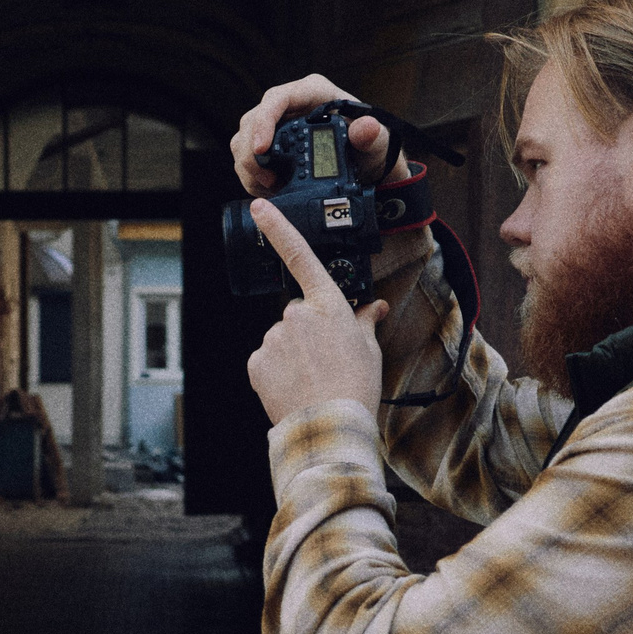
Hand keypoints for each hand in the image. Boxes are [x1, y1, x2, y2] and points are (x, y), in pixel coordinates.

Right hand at [230, 75, 409, 194]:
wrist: (364, 164)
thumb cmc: (368, 145)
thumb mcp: (374, 142)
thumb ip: (371, 135)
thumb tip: (366, 128)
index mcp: (312, 92)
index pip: (277, 98)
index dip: (263, 122)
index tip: (261, 149)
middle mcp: (290, 104)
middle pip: (253, 120)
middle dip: (251, 152)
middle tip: (266, 179)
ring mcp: (276, 123)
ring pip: (243, 138)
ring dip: (248, 166)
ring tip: (268, 186)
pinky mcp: (269, 142)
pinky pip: (246, 155)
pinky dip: (251, 174)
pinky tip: (266, 188)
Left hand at [245, 197, 390, 424]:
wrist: (330, 426)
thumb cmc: (356, 387)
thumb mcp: (369, 350)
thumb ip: (365, 321)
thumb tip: (375, 307)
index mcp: (327, 305)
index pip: (300, 256)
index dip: (278, 227)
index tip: (260, 207)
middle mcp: (295, 314)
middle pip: (297, 314)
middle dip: (308, 331)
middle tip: (326, 360)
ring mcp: (273, 338)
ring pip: (282, 339)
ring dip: (293, 353)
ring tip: (312, 379)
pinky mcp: (257, 362)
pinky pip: (267, 360)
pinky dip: (277, 372)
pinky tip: (294, 387)